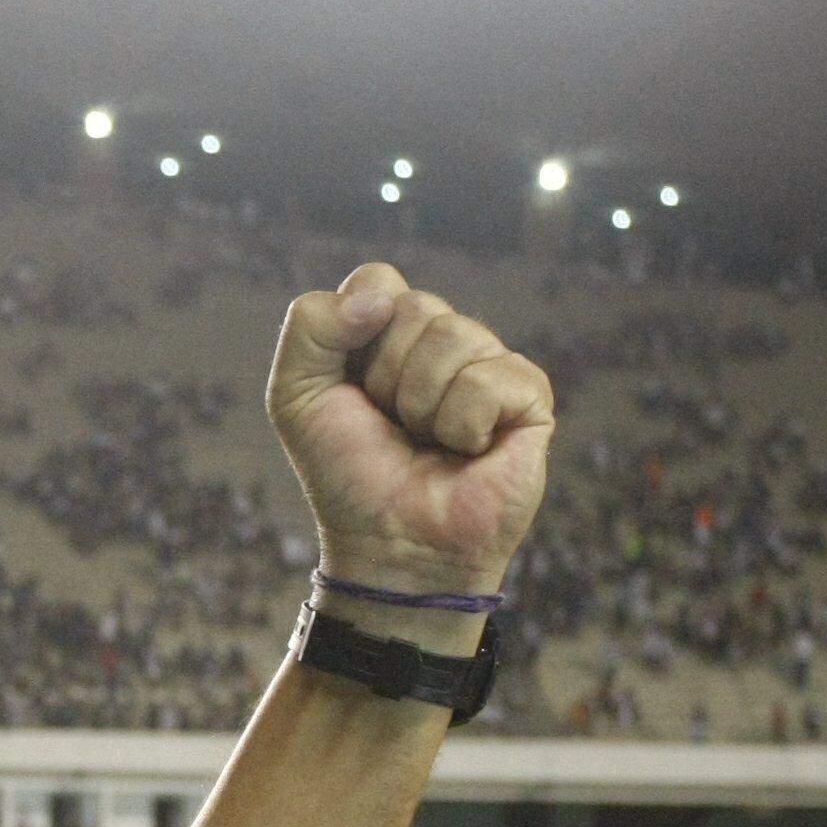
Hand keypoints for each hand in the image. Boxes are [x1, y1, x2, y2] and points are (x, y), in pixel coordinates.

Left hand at [268, 263, 555, 603]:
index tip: (349, 386)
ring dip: (421, 403)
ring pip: (452, 335)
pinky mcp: (529, 396)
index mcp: (389, 336)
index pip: (378, 280)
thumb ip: (310, 328)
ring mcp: (489, 365)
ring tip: (427, 441)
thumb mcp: (296, 398)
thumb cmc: (347, 475)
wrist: (392, 545)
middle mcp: (443, 342)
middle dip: (385, 376)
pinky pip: (489, 377)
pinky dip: (463, 423)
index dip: (355, 328)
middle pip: (413, 305)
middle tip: (391, 424)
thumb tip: (379, 297)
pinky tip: (468, 451)